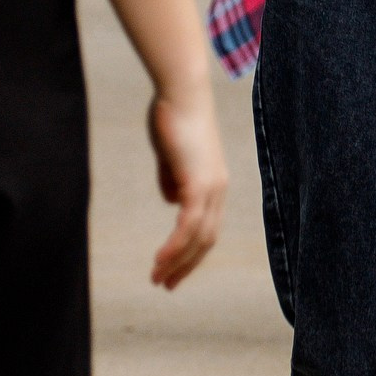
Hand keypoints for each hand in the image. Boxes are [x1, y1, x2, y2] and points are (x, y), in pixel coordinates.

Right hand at [146, 88, 226, 290]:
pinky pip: (187, 226)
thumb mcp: (171, 153)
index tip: (172, 267)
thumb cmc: (171, 115)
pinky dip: (175, 247)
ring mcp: (211, 187)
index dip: (191, 250)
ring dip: (177, 262)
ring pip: (198, 238)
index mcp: (213, 182)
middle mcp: (218, 189)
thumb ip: (172, 178)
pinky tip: (160, 260)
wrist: (179, 91)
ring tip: (157, 278)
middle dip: (186, 265)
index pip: (207, 227)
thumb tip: (171, 201)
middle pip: (207, 239)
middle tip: (165, 284)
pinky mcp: (198, 184)